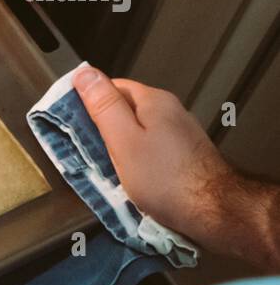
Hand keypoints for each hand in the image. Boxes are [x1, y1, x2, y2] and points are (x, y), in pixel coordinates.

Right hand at [74, 68, 230, 230]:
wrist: (214, 211)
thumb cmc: (164, 178)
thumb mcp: (123, 140)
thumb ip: (103, 106)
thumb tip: (84, 73)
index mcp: (153, 101)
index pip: (111, 86)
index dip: (88, 102)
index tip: (72, 124)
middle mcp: (170, 110)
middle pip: (125, 109)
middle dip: (103, 127)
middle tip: (86, 151)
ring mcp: (179, 132)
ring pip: (137, 130)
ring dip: (118, 145)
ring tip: (105, 167)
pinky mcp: (184, 153)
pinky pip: (150, 147)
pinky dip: (135, 158)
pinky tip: (130, 176)